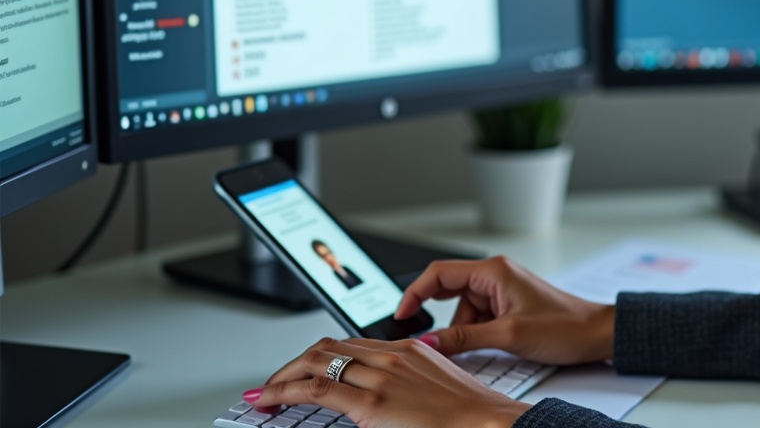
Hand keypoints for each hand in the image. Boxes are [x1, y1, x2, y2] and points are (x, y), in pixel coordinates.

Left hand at [244, 335, 527, 427]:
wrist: (488, 423)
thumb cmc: (469, 414)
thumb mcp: (435, 388)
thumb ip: (408, 384)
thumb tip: (386, 399)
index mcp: (407, 350)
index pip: (349, 343)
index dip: (316, 356)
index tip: (300, 370)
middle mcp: (391, 356)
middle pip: (327, 346)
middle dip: (293, 363)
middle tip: (274, 383)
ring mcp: (381, 376)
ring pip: (316, 361)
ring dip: (283, 376)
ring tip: (266, 393)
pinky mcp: (373, 401)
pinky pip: (318, 388)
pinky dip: (286, 390)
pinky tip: (271, 399)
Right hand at [395, 256, 614, 364]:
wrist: (596, 333)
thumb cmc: (564, 326)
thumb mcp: (508, 336)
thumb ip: (465, 339)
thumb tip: (429, 342)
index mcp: (493, 271)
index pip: (439, 273)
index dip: (414, 293)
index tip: (400, 316)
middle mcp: (495, 276)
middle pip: (449, 293)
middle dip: (442, 321)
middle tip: (435, 344)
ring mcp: (502, 291)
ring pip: (463, 311)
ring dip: (463, 332)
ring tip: (483, 348)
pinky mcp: (508, 306)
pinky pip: (478, 318)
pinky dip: (475, 334)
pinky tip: (486, 347)